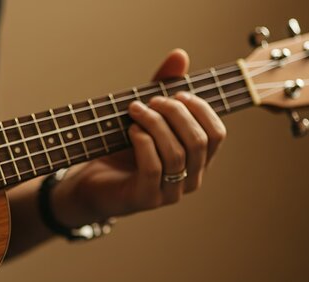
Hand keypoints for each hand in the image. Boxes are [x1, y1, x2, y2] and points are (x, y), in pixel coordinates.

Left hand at [51, 49, 226, 226]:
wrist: (91, 182)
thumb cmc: (122, 149)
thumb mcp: (146, 115)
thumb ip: (163, 88)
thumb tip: (180, 55)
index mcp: (197, 160)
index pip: (217, 134)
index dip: (200, 109)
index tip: (175, 93)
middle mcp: (190, 179)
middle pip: (199, 141)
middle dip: (175, 114)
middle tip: (150, 100)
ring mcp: (169, 192)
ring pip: (176, 154)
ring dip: (155, 124)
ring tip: (135, 110)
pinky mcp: (146, 199)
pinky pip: (153, 168)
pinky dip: (143, 143)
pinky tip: (131, 131)